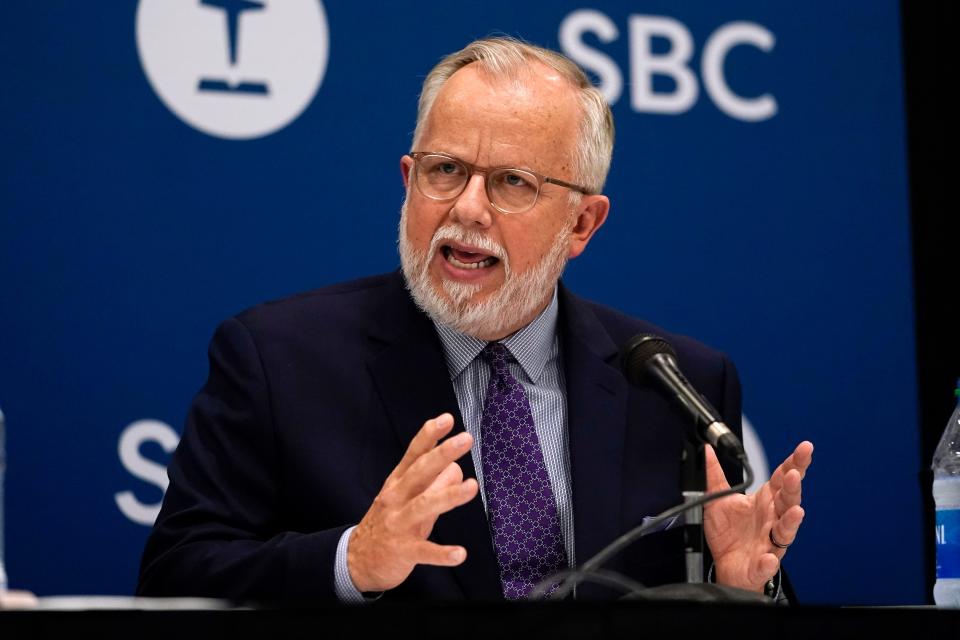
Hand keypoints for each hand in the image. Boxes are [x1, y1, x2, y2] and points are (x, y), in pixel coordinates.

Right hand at [347, 413, 478, 592]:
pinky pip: (424, 551)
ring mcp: (398, 524)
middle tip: (465, 439)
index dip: (429, 436)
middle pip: (420, 472)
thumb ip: (432, 483)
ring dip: (449, 495)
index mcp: (398, 483)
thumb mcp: (407, 499)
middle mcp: (396, 499)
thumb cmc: (387, 524)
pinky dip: (442, 553)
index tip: (446, 419)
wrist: (356, 561)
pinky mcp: (403, 551)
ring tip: (472, 487)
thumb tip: (456, 467)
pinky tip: (460, 554)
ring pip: (424, 505)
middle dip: (442, 454)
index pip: (414, 454)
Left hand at [703, 440, 813, 592]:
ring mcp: (769, 542)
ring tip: (796, 511)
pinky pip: (767, 563)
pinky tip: (769, 558)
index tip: (804, 448)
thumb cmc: (729, 533)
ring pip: (786, 531)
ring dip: (791, 521)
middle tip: (794, 474)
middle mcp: (772, 519)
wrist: (725, 565)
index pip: (782, 478)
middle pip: (788, 501)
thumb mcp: (717, 499)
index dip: (794, 463)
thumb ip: (714, 475)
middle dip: (793, 487)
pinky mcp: (761, 564)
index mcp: (764, 501)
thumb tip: (708, 450)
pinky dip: (768, 562)